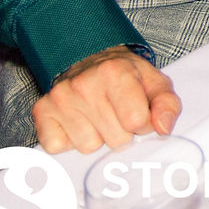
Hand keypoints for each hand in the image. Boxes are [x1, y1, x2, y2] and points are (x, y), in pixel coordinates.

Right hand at [31, 46, 180, 153]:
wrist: (90, 60)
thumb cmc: (126, 76)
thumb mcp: (155, 83)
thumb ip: (167, 105)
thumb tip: (164, 128)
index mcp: (115, 71)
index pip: (136, 121)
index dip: (143, 123)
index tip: (139, 113)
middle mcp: (83, 83)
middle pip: (115, 139)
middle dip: (122, 132)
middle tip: (117, 113)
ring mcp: (59, 98)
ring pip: (88, 147)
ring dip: (97, 137)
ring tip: (98, 116)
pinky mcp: (41, 111)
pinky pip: (59, 147)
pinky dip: (71, 141)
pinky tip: (78, 122)